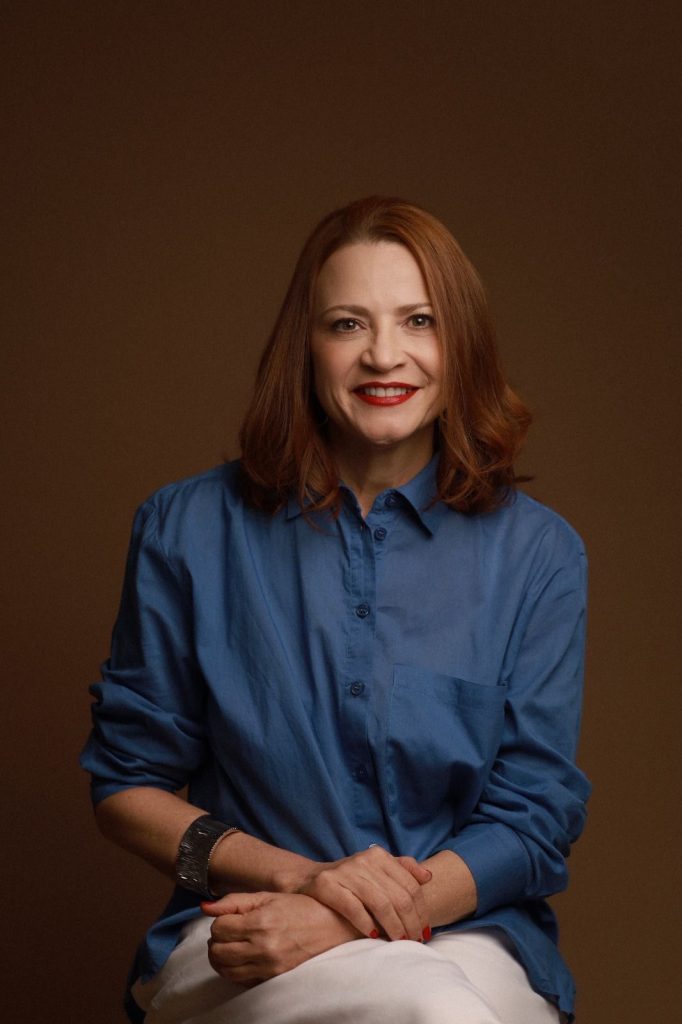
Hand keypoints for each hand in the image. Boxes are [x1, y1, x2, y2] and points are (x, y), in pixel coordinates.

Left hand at [201, 891, 359, 985]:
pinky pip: (240, 980)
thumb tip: (204, 907)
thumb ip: (234, 901)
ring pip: (225, 969)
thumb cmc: (300, 907)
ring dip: (221, 956)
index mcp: (261, 923)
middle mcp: (263, 948)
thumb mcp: (268, 896)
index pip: (218, 928)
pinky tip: (242, 957)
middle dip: (217, 939)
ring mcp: (268, 966)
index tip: (230, 917)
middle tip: (228, 931)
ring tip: (232, 944)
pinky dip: (234, 969)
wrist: (332, 926)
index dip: (220, 921)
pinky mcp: (273, 978)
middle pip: (217, 950)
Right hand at [296, 847, 431, 941]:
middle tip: (415, 940)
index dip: (421, 910)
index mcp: (380, 856)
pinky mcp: (327, 884)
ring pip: (380, 903)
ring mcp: (346, 872)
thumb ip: (403, 869)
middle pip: (398, 896)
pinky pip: (353, 907)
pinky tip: (374, 935)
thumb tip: (428, 876)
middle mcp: (364, 860)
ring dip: (393, 926)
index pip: (410, 885)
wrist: (311, 878)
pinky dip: (366, 924)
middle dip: (411, 922)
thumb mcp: (377, 869)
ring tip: (399, 941)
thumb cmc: (352, 879)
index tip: (425, 929)